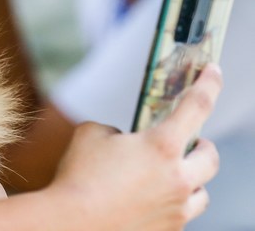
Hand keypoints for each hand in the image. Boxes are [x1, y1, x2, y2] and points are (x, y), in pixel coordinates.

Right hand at [50, 65, 221, 229]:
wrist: (72, 224)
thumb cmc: (79, 176)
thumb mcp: (91, 134)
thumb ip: (115, 132)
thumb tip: (122, 142)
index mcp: (162, 147)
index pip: (197, 105)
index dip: (209, 83)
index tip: (214, 71)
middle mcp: (179, 179)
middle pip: (211, 158)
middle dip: (203, 147)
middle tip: (191, 143)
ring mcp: (177, 210)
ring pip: (201, 193)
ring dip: (191, 181)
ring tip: (169, 178)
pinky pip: (179, 216)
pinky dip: (169, 206)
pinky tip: (146, 202)